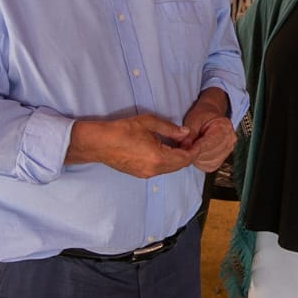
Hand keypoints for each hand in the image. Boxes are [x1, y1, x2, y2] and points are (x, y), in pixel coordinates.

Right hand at [69, 113, 198, 177]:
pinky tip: (165, 149)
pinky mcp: (140, 174)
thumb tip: (186, 133)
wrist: (99, 143)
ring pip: (171, 169)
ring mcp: (147, 174)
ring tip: (178, 143)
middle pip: (180, 165)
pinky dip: (168, 161)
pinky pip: (161, 169)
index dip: (195, 149)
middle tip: (189, 140)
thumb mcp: (148, 123)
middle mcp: (154, 170)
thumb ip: (170, 129)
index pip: (186, 157)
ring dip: (178, 158)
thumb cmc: (121, 131)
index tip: (199, 140)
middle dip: (188, 153)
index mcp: (159, 158)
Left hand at [177, 93, 234, 171]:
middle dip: (195, 153)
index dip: (195, 148)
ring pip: (210, 162)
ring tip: (192, 149)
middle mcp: (229, 139)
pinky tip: (197, 154)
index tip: (184, 149)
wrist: (210, 117)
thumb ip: (190, 134)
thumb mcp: (193, 120)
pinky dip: (201, 162)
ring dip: (198, 159)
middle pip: (210, 154)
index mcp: (223, 127)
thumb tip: (185, 147)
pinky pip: (210, 166)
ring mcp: (228, 149)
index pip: (209, 143)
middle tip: (185, 148)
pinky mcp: (223, 158)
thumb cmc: (202, 116)